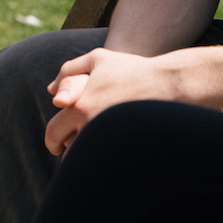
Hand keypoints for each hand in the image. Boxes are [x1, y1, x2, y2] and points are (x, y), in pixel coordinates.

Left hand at [44, 48, 182, 153]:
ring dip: (88, 158)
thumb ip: (69, 70)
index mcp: (80, 107)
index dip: (52, 142)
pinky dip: (107, 162)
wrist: (171, 84)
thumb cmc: (133, 69)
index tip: (55, 146)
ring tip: (94, 151)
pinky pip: (109, 164)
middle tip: (71, 153)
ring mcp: (111, 141)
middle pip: (69, 153)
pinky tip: (113, 154)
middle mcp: (92, 126)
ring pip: (89, 161)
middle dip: (68, 154)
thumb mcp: (97, 59)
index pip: (54, 132)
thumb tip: (51, 90)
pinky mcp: (129, 151)